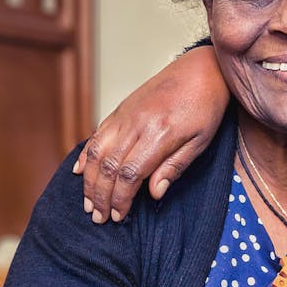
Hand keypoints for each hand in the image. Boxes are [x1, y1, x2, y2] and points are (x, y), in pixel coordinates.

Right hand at [74, 46, 229, 221]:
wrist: (202, 69)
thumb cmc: (206, 106)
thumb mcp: (201, 141)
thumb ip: (175, 167)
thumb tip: (154, 193)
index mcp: (160, 134)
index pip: (129, 174)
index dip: (120, 199)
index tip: (119, 216)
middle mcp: (137, 124)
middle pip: (108, 166)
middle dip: (100, 196)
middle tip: (99, 217)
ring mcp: (125, 114)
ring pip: (96, 151)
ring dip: (89, 180)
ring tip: (88, 202)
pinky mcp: (121, 109)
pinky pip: (97, 134)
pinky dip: (86, 155)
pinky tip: (81, 172)